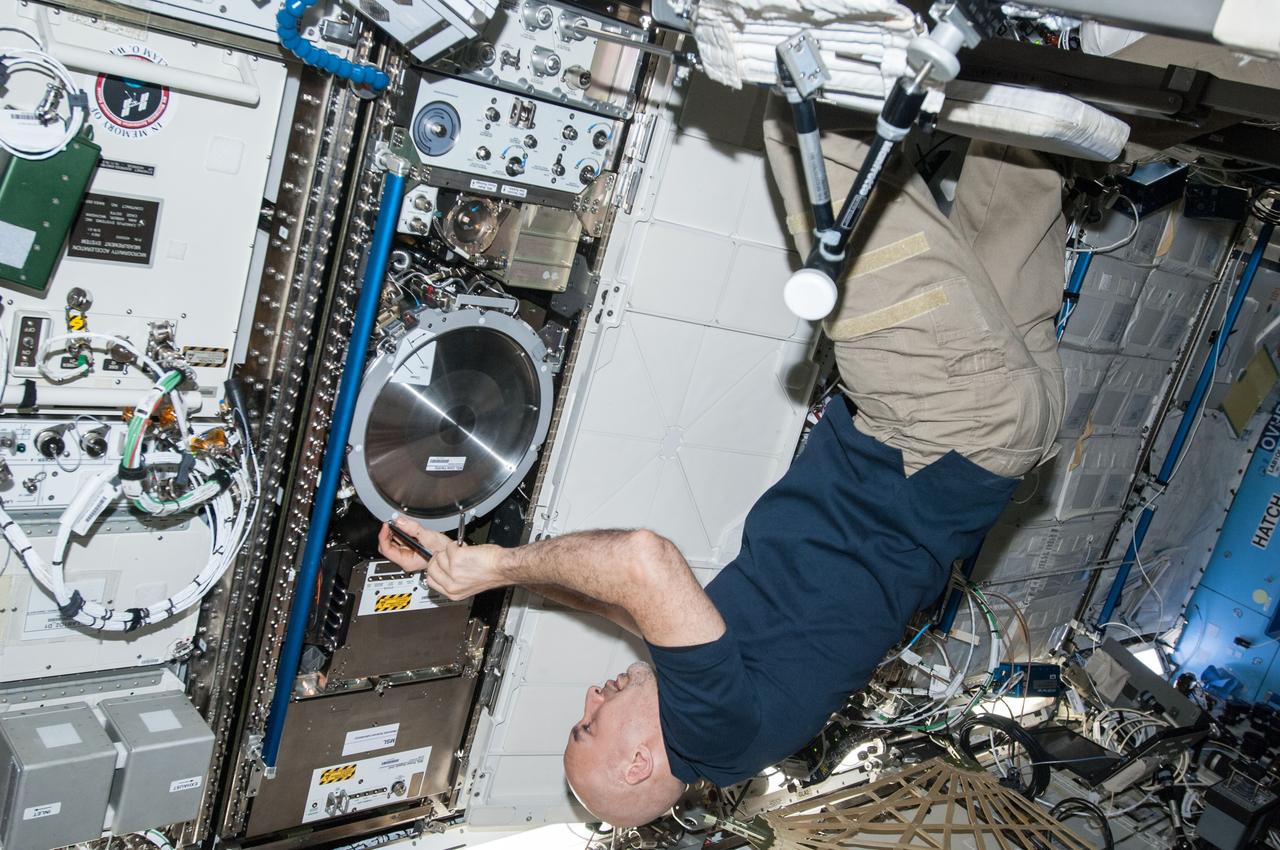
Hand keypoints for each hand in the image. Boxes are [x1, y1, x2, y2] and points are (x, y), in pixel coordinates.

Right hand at [377, 517, 508, 600]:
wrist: (503, 567)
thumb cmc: (491, 573)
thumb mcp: (468, 585)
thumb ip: (454, 582)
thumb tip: (444, 574)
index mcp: (453, 593)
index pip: (430, 581)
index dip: (434, 570)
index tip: (438, 565)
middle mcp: (452, 585)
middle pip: (430, 568)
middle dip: (439, 559)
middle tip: (451, 557)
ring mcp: (453, 572)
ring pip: (439, 555)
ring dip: (449, 551)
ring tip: (463, 555)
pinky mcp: (456, 559)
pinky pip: (448, 547)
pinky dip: (457, 544)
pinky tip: (466, 550)